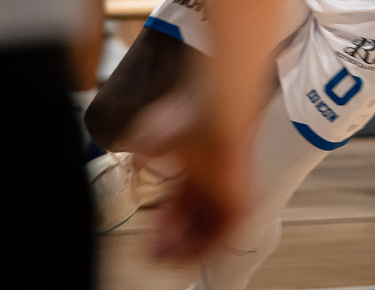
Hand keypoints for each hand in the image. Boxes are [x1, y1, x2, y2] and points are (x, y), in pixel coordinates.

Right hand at [127, 89, 249, 262]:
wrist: (213, 116)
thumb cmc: (187, 118)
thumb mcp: (153, 135)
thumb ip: (142, 153)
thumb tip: (134, 159)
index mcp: (196, 167)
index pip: (179, 204)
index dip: (163, 223)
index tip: (149, 236)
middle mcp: (212, 181)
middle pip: (193, 220)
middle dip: (172, 238)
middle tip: (155, 253)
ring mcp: (227, 192)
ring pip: (207, 230)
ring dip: (186, 247)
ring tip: (166, 258)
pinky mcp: (240, 202)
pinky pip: (223, 235)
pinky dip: (205, 247)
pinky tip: (186, 255)